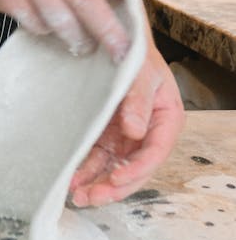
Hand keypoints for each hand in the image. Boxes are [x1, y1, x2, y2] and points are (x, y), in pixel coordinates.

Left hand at [69, 45, 184, 206]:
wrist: (115, 41)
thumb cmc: (134, 55)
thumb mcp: (141, 72)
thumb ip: (138, 100)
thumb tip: (135, 131)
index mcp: (166, 119)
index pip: (155, 152)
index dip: (137, 169)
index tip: (116, 178)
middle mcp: (148, 133)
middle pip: (135, 169)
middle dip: (114, 187)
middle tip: (92, 197)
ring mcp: (127, 137)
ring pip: (115, 169)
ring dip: (98, 185)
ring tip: (78, 196)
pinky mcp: (108, 136)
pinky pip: (99, 159)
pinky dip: (87, 171)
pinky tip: (73, 180)